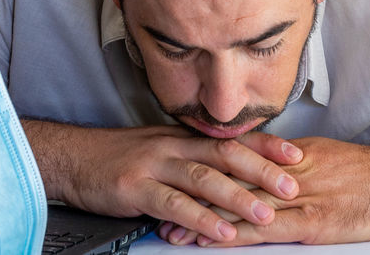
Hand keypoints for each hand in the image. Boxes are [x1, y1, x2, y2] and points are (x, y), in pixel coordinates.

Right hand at [44, 123, 302, 244]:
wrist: (73, 158)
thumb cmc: (117, 158)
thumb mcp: (159, 152)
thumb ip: (192, 161)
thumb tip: (230, 174)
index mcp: (182, 138)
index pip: (231, 139)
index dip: (265, 146)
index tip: (297, 155)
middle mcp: (172, 146)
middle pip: (224, 154)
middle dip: (262, 170)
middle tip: (293, 185)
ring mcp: (154, 165)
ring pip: (203, 178)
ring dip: (237, 197)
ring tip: (265, 213)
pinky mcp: (136, 187)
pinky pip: (173, 204)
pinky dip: (200, 218)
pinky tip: (219, 232)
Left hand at [165, 137, 369, 246]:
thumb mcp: (330, 160)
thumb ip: (296, 166)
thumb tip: (270, 171)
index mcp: (293, 155)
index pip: (239, 163)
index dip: (204, 173)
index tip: (176, 181)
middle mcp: (289, 171)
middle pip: (231, 183)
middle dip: (194, 197)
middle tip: (158, 208)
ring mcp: (301, 196)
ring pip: (242, 207)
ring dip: (203, 220)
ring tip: (171, 230)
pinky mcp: (315, 222)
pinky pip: (268, 229)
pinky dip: (236, 235)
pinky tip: (215, 241)